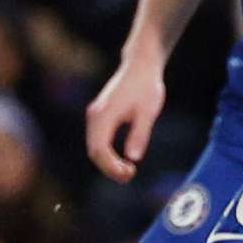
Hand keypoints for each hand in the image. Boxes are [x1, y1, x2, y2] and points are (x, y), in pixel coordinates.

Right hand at [85, 57, 169, 181]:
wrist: (140, 66)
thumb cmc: (146, 87)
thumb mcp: (148, 112)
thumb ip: (140, 134)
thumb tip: (133, 158)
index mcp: (104, 114)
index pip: (100, 149)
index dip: (111, 166)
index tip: (130, 173)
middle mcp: (95, 115)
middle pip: (94, 151)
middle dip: (109, 168)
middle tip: (130, 176)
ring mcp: (95, 115)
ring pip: (94, 147)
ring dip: (108, 163)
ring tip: (129, 171)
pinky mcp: (99, 116)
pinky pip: (98, 141)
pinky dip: (107, 154)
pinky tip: (123, 160)